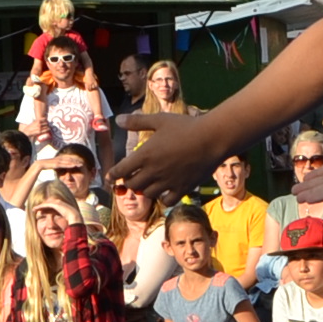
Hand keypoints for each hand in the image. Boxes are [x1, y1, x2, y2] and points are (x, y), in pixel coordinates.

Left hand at [112, 111, 227, 202]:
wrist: (212, 138)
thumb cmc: (186, 126)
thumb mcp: (160, 120)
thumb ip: (137, 122)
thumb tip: (118, 120)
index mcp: (145, 154)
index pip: (120, 171)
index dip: (113, 174)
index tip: (111, 176)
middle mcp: (154, 171)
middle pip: (132, 185)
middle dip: (129, 181)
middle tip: (132, 176)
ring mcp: (168, 182)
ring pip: (148, 194)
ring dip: (145, 189)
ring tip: (149, 182)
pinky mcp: (182, 189)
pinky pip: (167, 201)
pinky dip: (163, 198)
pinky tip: (166, 190)